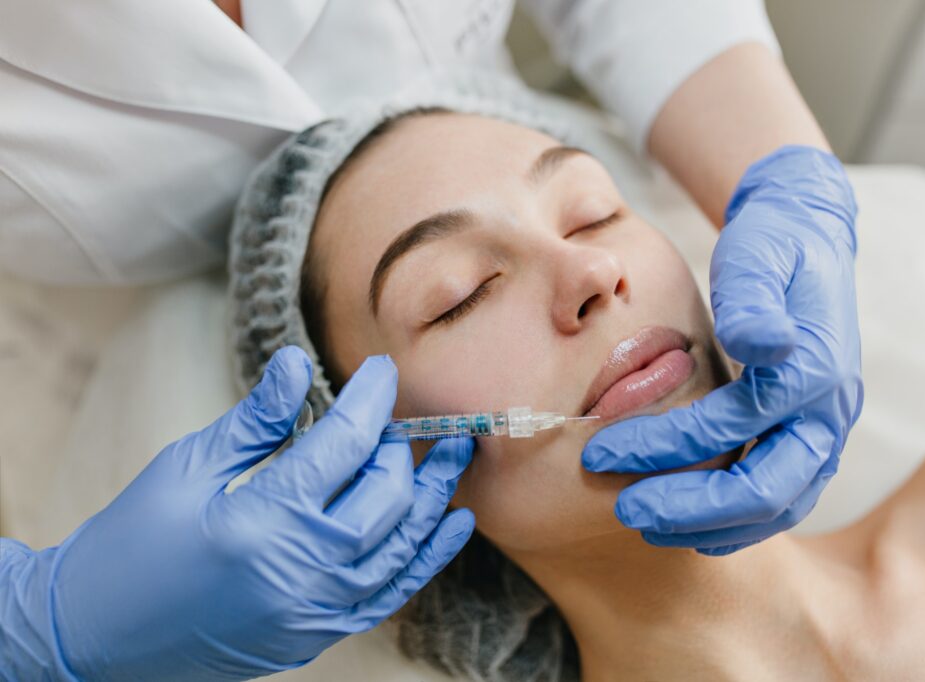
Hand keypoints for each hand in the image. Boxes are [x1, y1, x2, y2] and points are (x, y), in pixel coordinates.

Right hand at [0, 348, 473, 680]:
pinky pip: (391, 594)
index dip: (369, 400)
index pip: (342, 446)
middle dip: (400, 444)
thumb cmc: (130, 543)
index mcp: (259, 521)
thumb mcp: (185, 467)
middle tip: (395, 413)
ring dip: (434, 494)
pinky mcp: (317, 634)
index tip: (382, 371)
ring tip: (457, 451)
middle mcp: (298, 572)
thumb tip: (298, 361)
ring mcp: (314, 612)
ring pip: (401, 544)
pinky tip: (454, 524)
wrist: (95, 635)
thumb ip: (256, 419)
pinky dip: (427, 557)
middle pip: (384, 493)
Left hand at [582, 145, 862, 554]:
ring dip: (711, 525)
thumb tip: (758, 341)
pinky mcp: (810, 437)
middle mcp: (830, 410)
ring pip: (779, 507)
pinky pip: (783, 499)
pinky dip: (738, 523)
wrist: (804, 239)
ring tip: (647, 524)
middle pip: (767, 488)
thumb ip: (752, 301)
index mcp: (815, 367)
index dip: (664, 443)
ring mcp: (825, 430)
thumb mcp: (756, 257)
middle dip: (690, 507)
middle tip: (624, 509)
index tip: (599, 450)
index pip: (733, 425)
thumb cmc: (770, 247)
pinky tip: (688, 528)